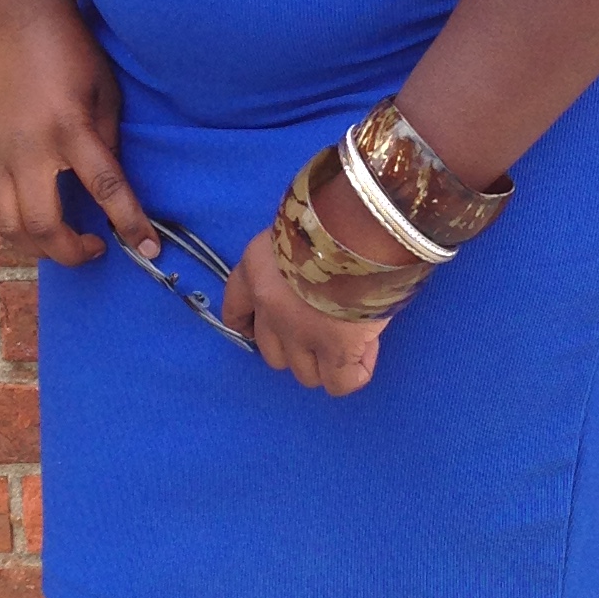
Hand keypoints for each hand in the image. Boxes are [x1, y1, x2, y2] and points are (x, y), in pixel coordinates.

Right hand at [0, 3, 155, 264]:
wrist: (17, 21)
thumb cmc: (71, 52)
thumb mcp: (106, 93)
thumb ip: (107, 144)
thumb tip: (109, 192)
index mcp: (69, 128)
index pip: (105, 189)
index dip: (129, 224)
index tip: (148, 250)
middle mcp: (28, 147)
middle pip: (43, 225)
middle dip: (72, 252)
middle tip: (97, 248)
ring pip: (9, 225)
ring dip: (39, 246)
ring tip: (64, 241)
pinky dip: (13, 224)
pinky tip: (33, 219)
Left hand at [220, 170, 398, 395]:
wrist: (358, 223)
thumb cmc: (334, 214)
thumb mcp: (299, 229)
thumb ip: (296, 255)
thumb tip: (316, 276)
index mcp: (255, 271)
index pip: (235, 311)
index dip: (248, 325)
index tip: (256, 329)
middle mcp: (270, 308)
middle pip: (273, 353)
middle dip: (297, 348)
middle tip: (324, 330)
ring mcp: (300, 332)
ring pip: (305, 373)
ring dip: (325, 363)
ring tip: (350, 342)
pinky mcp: (335, 348)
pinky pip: (340, 383)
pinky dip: (351, 374)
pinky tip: (363, 355)